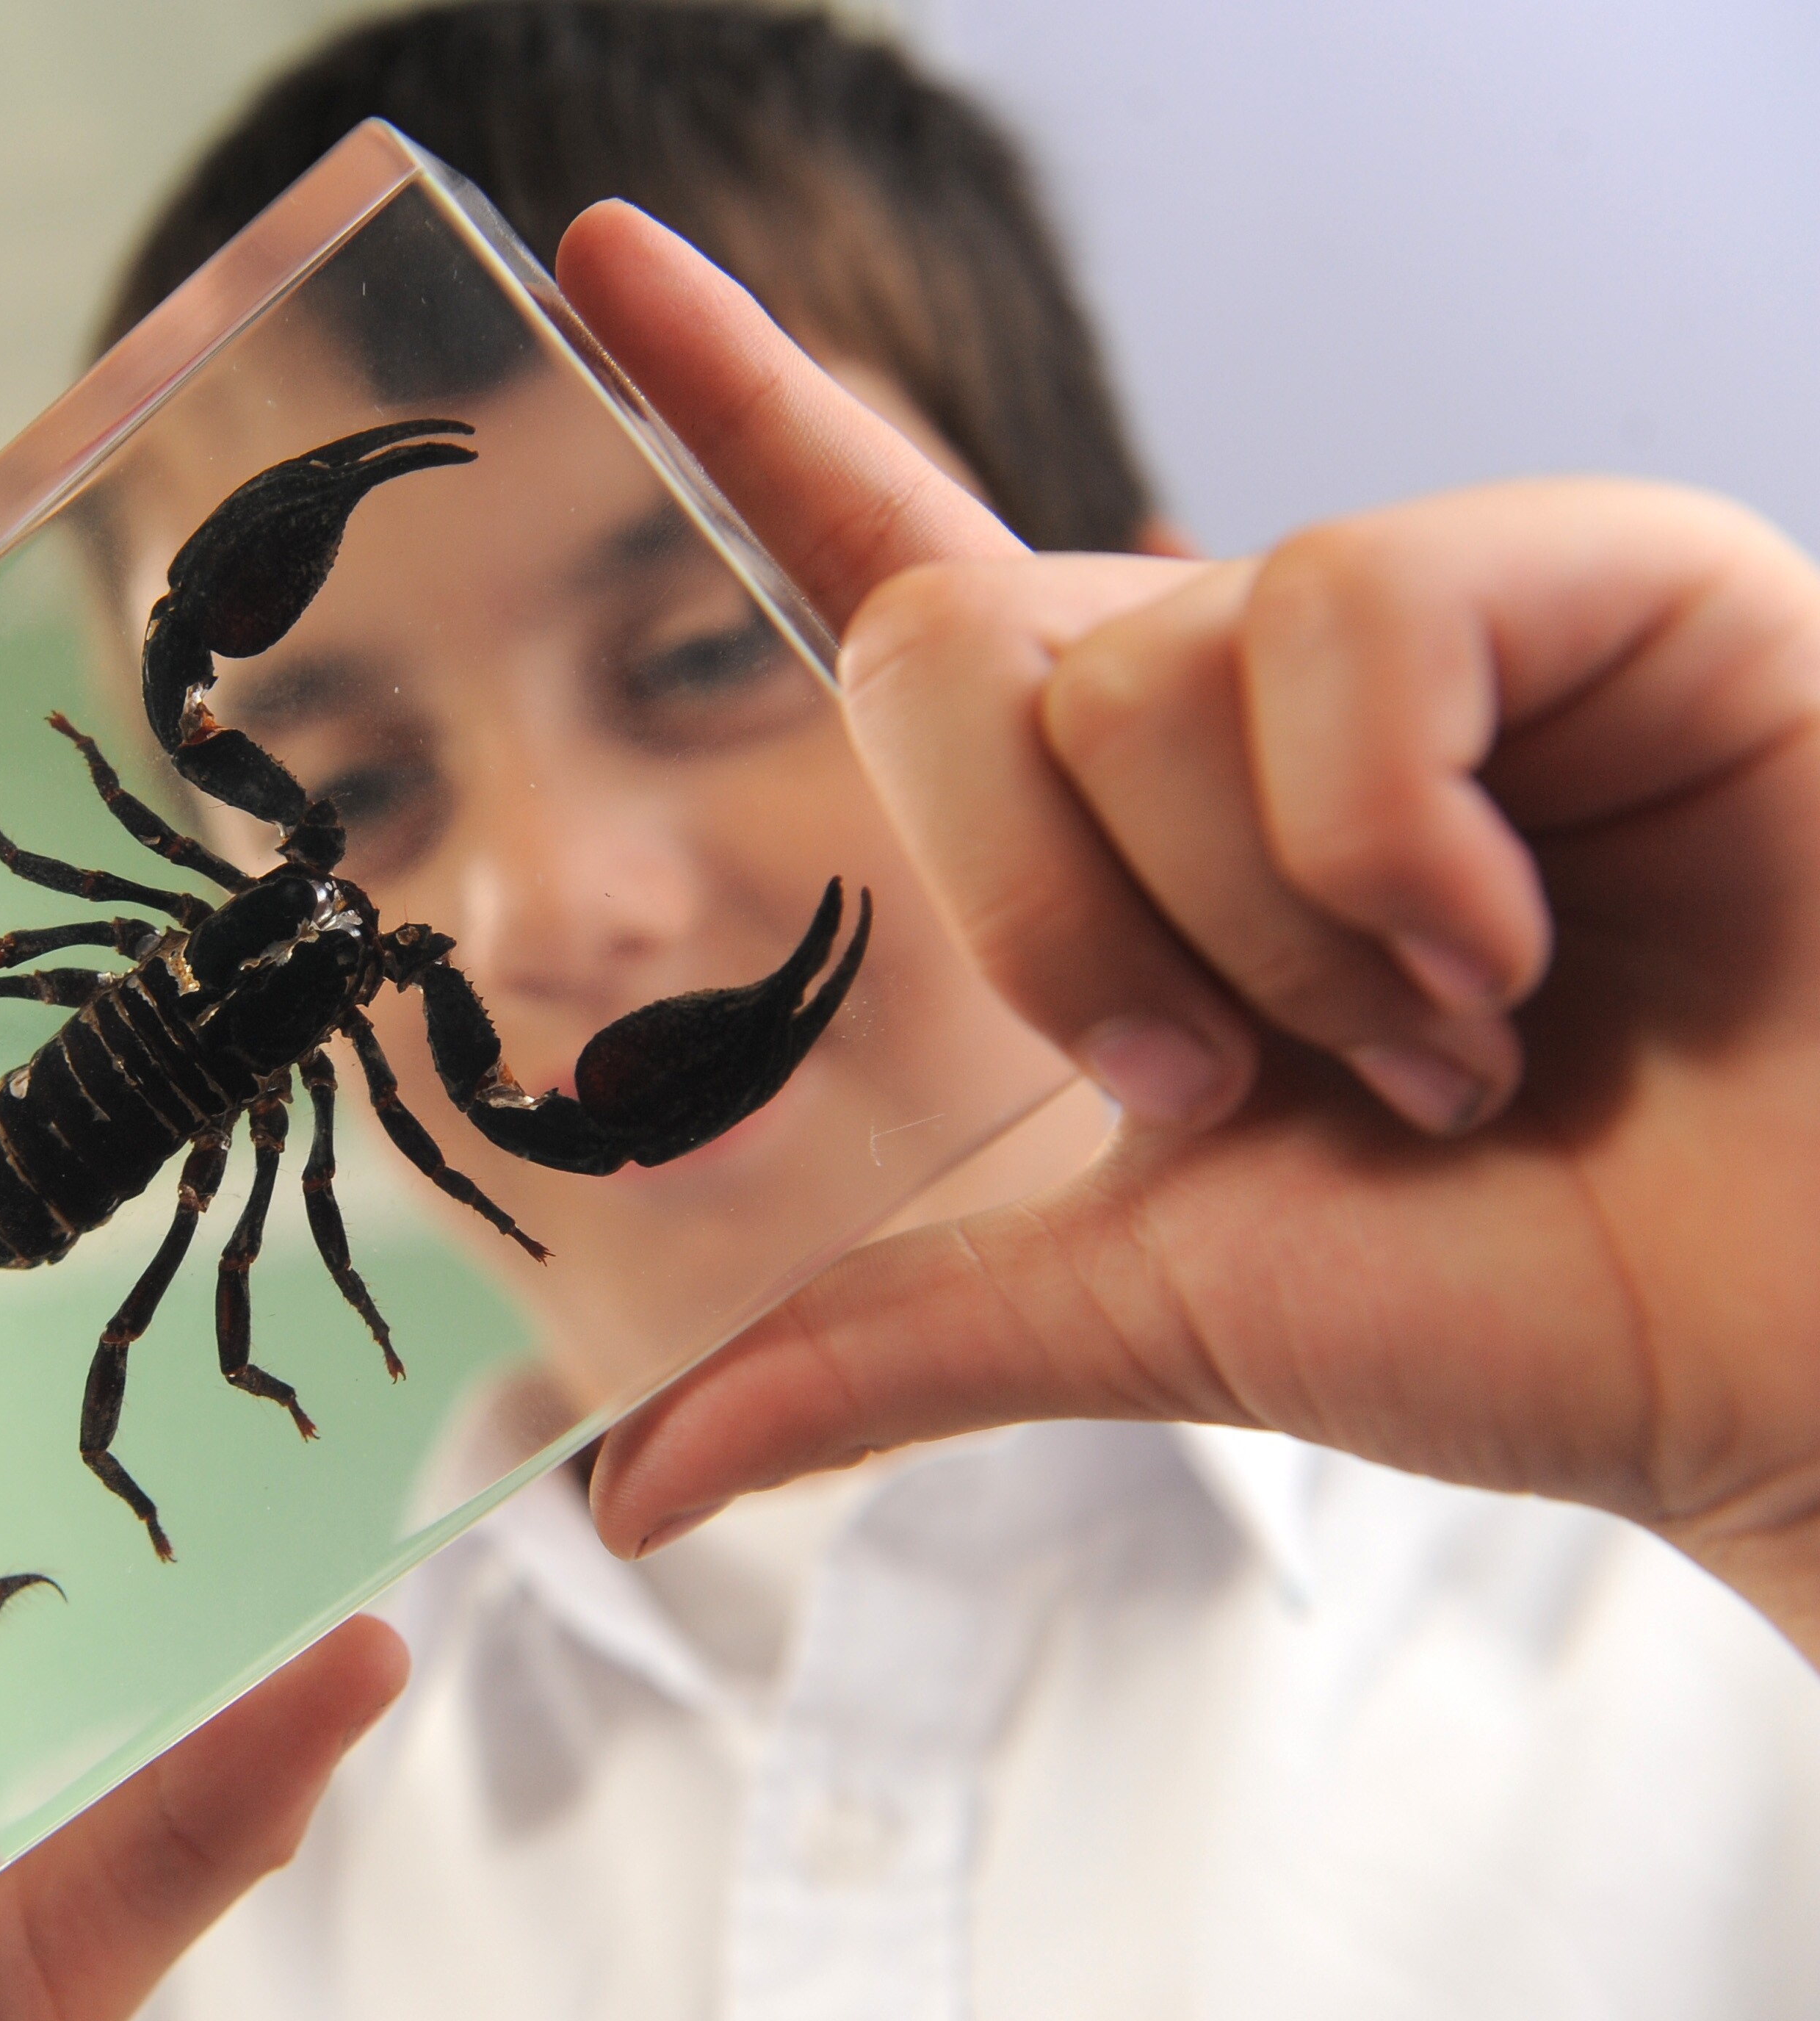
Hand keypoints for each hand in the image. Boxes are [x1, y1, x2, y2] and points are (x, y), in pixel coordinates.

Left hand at [554, 202, 1819, 1660]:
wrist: (1787, 1354)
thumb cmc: (1519, 1297)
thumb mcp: (1138, 1300)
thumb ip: (878, 1345)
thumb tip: (626, 1487)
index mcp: (1119, 811)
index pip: (893, 553)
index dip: (745, 392)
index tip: (602, 249)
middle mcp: (1241, 683)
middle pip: (948, 644)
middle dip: (1048, 922)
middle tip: (1232, 1073)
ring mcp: (1420, 620)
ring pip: (1138, 663)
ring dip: (1259, 930)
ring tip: (1439, 1041)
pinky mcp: (1598, 576)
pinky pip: (1348, 622)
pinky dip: (1388, 841)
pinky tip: (1513, 943)